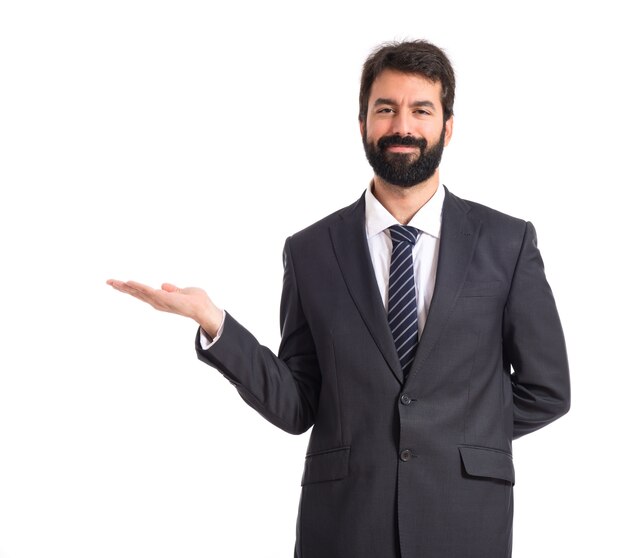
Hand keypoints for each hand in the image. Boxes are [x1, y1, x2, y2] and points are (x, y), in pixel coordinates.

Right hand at [106, 280, 223, 337]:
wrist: (203, 307)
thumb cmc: (195, 301)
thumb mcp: (182, 292)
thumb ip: (172, 290)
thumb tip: (163, 285)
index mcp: (160, 299)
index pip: (142, 293)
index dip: (130, 288)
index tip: (118, 283)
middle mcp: (157, 302)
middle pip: (136, 293)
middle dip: (122, 288)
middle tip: (108, 281)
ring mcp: (159, 301)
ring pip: (138, 292)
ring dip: (125, 287)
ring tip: (112, 282)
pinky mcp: (163, 298)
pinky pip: (147, 291)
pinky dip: (138, 287)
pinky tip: (128, 283)